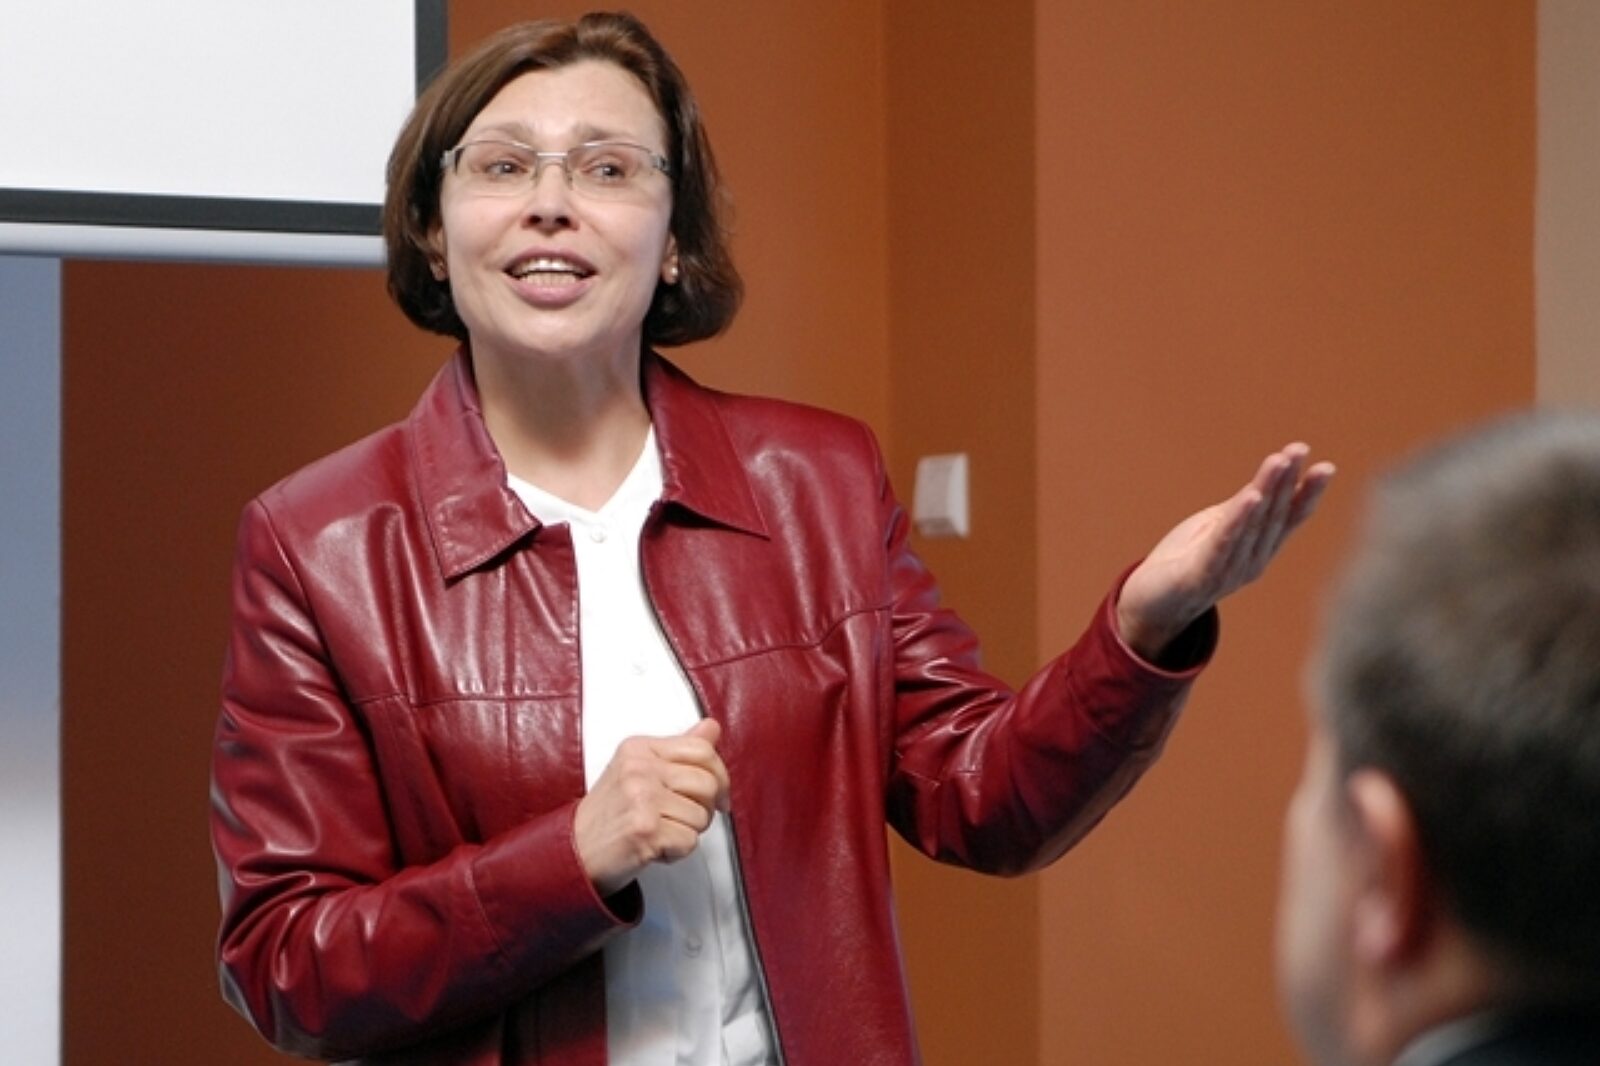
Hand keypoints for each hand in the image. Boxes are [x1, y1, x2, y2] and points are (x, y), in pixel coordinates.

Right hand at [573, 718, 729, 896]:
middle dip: (705, 808)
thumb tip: (711, 728)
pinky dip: (677, 851)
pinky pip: (690, 841)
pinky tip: (655, 846)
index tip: (718, 793)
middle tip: (683, 818)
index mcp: (640, 749)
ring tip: (662, 831)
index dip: (720, 775)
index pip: (702, 750)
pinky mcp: (646, 830)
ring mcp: (642, 799)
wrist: (575, 850)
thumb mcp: (638, 769)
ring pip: (702, 816)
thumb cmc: (608, 813)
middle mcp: (640, 769)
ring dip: (689, 832)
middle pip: (708, 783)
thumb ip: (678, 750)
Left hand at [1116, 442, 1334, 660]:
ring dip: (1267, 490)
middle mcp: (1251, 562)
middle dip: (1287, 481)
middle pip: (1273, 515)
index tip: (1327, 466)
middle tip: (1299, 449)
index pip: (1289, 518)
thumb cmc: (1185, 562)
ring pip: (1252, 525)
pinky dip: (1238, 520)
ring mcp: (1228, 572)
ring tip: (1278, 461)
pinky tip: (1252, 497)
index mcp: (1258, 550)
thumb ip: (1239, 511)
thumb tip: (1264, 484)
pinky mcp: (1200, 576)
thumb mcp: (1215, 528)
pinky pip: (1222, 544)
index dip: (1308, 493)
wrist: (1149, 607)